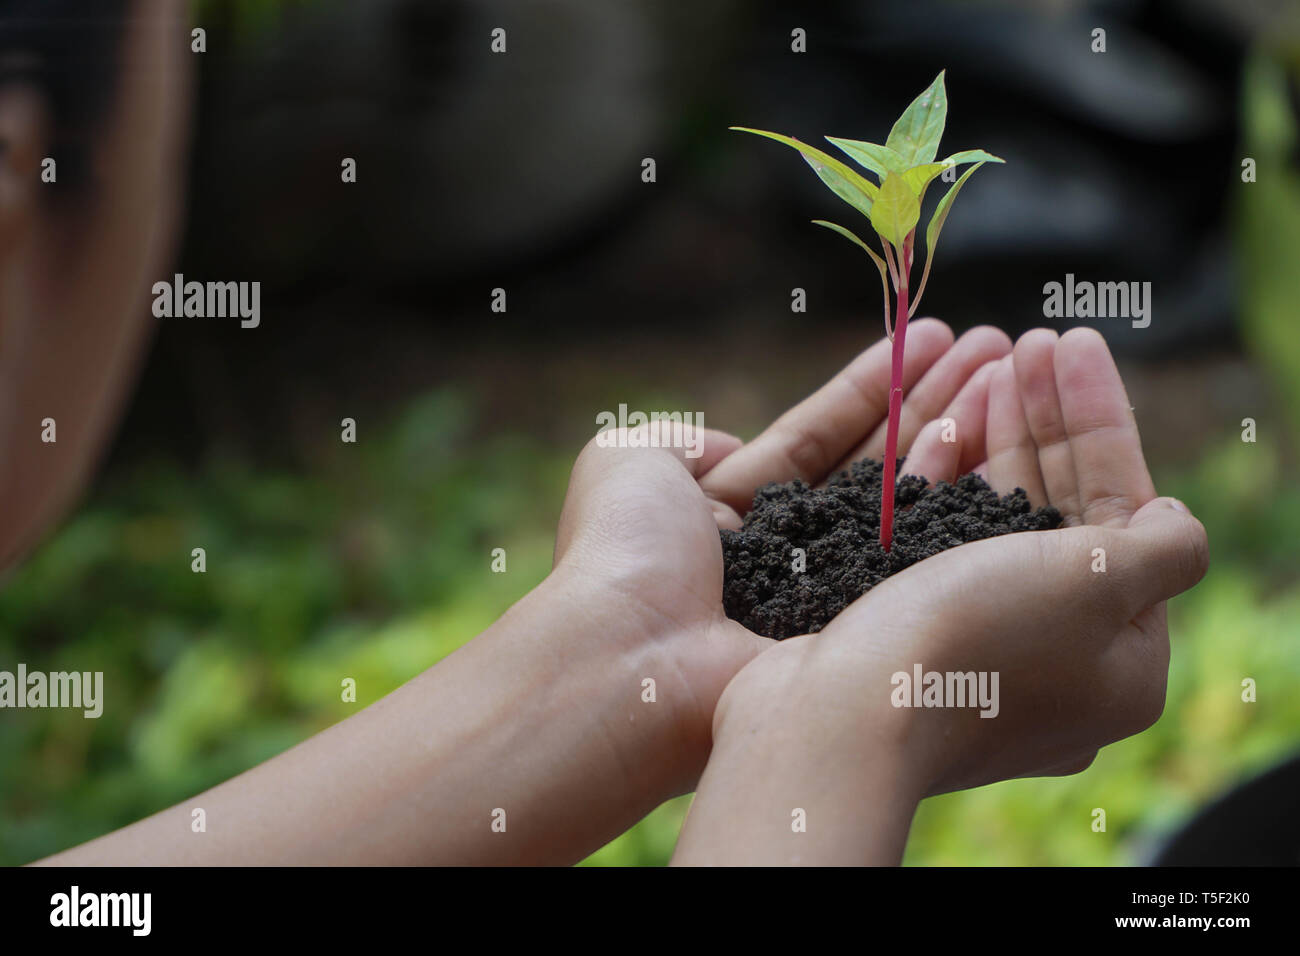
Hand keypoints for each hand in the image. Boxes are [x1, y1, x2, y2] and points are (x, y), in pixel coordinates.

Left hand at [551, 319, 1013, 795]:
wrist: (631, 658)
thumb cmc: (623, 552)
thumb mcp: (625, 460)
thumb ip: (678, 436)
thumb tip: (728, 446)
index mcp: (731, 515)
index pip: (816, 439)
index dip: (873, 388)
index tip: (930, 338)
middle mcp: (788, 555)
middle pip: (874, 464)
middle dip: (933, 400)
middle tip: (997, 346)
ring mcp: (831, 595)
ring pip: (906, 503)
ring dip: (958, 431)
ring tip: (1010, 370)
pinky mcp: (863, 627)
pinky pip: (915, 551)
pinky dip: (953, 496)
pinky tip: (996, 441)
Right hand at [674, 328, 1207, 864]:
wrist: (832, 716)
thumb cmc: (972, 641)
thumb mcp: (1101, 583)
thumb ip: (1165, 545)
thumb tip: (1174, 522)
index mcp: (1115, 660)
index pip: (1123, 514)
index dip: (1100, 421)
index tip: (1072, 345)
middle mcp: (1049, 660)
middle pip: (1057, 512)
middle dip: (1042, 419)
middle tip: (1024, 342)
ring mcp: (973, 651)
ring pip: (992, 522)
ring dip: (991, 437)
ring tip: (980, 362)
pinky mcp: (906, 639)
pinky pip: (934, 545)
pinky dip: (936, 482)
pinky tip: (933, 425)